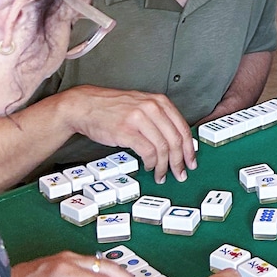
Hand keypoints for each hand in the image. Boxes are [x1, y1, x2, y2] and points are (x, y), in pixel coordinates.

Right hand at [59, 85, 196, 183]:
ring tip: (161, 175)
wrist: (85, 106)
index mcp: (159, 101)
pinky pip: (147, 152)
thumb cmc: (111, 108)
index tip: (191, 161)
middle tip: (180, 173)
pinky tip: (149, 166)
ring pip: (163, 148)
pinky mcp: (126, 131)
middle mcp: (152, 107)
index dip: (189, 148)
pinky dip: (151, 163)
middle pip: (175, 140)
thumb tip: (176, 142)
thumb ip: (159, 119)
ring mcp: (139, 118)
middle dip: (180, 161)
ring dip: (164, 166)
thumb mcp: (141, 105)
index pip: (182, 128)